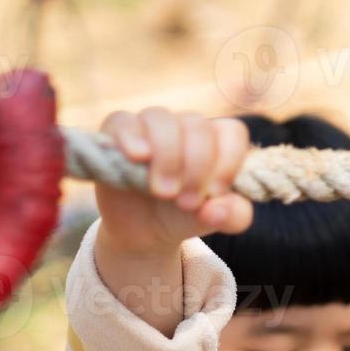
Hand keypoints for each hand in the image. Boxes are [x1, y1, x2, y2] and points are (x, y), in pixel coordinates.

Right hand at [95, 107, 253, 256]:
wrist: (142, 231)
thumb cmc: (182, 216)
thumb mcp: (213, 220)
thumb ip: (233, 216)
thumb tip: (216, 209)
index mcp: (215, 142)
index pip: (232, 132)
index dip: (227, 162)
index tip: (215, 194)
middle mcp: (184, 127)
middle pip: (197, 125)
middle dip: (195, 165)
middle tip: (185, 202)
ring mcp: (149, 127)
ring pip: (161, 119)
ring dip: (166, 155)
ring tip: (162, 192)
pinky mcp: (117, 134)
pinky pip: (122, 121)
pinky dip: (131, 136)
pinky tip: (138, 157)